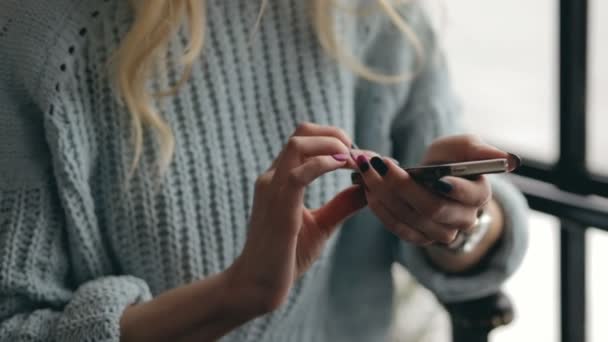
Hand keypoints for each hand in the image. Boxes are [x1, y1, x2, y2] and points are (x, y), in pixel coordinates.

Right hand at [227, 123, 365, 312]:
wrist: (258, 285)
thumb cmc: (286, 257)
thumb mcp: (321, 225)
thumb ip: (342, 205)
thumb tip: (367, 188)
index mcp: (280, 179)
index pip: (306, 140)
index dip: (336, 140)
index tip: (363, 156)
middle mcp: (273, 177)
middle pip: (302, 132)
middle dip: (337, 135)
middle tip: (360, 155)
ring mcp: (272, 188)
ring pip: (299, 143)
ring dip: (334, 145)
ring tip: (355, 161)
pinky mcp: (278, 205)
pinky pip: (300, 172)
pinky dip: (325, 164)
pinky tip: (344, 169)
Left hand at [354, 134, 510, 245]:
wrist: (433, 176)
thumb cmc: (450, 159)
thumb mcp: (464, 147)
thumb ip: (481, 151)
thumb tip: (509, 160)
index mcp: (478, 195)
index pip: (467, 197)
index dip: (451, 188)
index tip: (432, 176)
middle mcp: (462, 219)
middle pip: (432, 209)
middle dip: (401, 185)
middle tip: (378, 162)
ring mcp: (440, 233)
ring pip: (410, 218)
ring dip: (384, 194)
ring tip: (366, 171)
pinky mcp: (419, 237)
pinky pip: (398, 228)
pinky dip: (380, 209)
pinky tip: (367, 190)